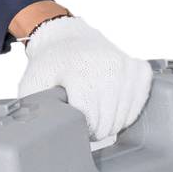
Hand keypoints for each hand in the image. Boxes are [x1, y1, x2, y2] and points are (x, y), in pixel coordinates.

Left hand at [17, 16, 152, 142]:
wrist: (66, 37)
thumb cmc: (50, 65)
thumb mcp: (32, 84)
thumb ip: (34, 109)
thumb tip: (37, 134)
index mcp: (80, 70)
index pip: (91, 119)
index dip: (81, 129)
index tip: (73, 121)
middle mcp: (108, 66)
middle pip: (109, 121)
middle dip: (95, 129)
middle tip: (83, 120)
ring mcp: (127, 67)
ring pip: (124, 117)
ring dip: (111, 122)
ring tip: (95, 111)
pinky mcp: (140, 70)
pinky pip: (138, 106)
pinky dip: (125, 112)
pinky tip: (110, 104)